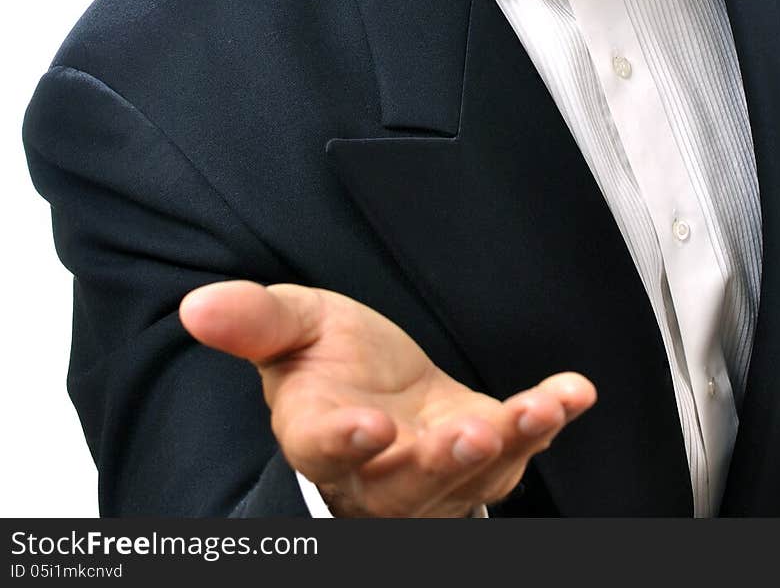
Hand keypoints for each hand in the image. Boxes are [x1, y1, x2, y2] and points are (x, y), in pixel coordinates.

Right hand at [180, 280, 595, 517]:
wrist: (379, 383)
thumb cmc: (331, 360)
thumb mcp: (293, 325)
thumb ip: (254, 319)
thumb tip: (198, 305)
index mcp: (319, 435)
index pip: (326, 449)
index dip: (346, 443)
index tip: (370, 426)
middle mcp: (379, 471)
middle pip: (408, 483)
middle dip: (441, 464)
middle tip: (467, 436)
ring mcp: (438, 472)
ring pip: (471, 475)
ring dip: (505, 446)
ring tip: (532, 413)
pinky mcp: (485, 456)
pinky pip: (519, 447)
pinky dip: (548, 419)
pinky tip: (573, 392)